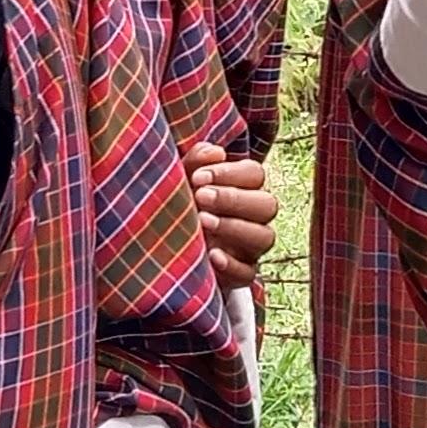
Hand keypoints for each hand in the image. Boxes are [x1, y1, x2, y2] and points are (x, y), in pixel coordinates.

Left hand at [186, 138, 277, 283]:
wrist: (159, 249)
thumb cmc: (176, 204)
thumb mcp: (180, 179)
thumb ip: (196, 161)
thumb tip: (216, 153)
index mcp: (243, 188)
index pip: (255, 174)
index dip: (230, 173)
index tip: (198, 177)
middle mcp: (253, 217)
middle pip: (267, 204)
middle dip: (234, 199)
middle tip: (200, 197)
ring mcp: (249, 248)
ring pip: (265, 237)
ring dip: (235, 227)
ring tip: (203, 221)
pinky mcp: (240, 275)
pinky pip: (249, 273)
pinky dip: (232, 265)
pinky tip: (211, 254)